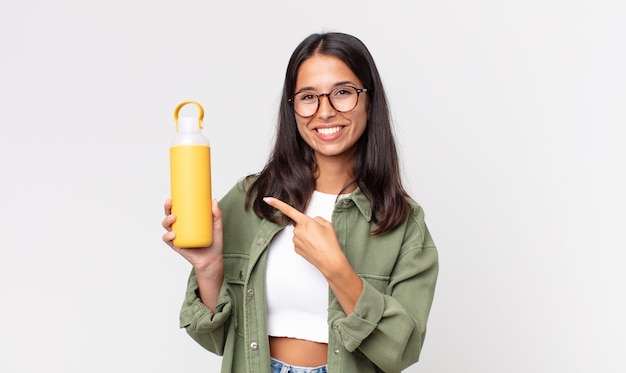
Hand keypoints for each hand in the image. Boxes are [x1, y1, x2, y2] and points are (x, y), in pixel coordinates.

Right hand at [162, 198, 223, 270]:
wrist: (212, 258)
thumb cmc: (214, 241)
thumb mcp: (217, 226)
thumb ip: (217, 214)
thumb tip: (214, 200)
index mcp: (187, 221)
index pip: (177, 209)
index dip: (172, 203)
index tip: (172, 197)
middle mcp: (180, 228)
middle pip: (169, 216)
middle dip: (167, 209)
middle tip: (170, 204)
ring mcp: (178, 237)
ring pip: (167, 227)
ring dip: (167, 221)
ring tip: (173, 218)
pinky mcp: (177, 246)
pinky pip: (168, 240)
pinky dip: (168, 236)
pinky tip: (173, 234)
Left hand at [263, 196, 362, 313]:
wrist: (330, 261)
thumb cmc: (330, 243)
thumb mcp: (327, 224)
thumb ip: (317, 219)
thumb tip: (312, 222)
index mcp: (305, 222)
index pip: (288, 210)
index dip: (276, 204)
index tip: (267, 199)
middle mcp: (297, 231)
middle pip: (300, 224)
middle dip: (307, 227)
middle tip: (318, 234)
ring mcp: (296, 241)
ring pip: (300, 234)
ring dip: (307, 236)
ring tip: (318, 242)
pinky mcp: (296, 249)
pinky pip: (299, 242)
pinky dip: (306, 244)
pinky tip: (314, 247)